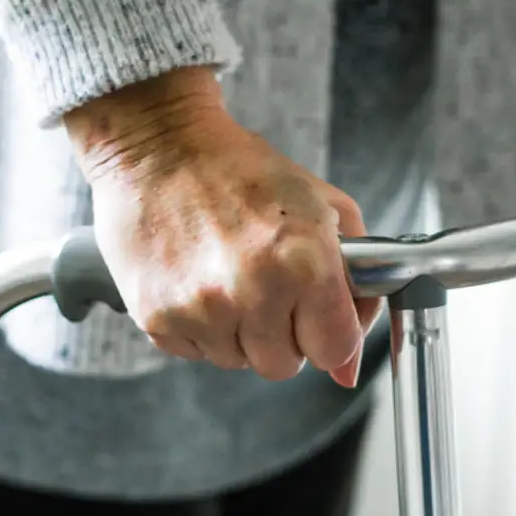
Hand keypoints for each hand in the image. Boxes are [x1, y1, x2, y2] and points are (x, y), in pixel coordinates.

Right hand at [63, 68, 379, 386]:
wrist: (157, 147)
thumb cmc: (240, 170)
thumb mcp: (324, 206)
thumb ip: (357, 283)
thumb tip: (348, 369)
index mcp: (304, 262)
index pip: (336, 350)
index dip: (332, 334)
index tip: (320, 317)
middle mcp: (252, 292)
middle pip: (285, 365)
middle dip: (285, 333)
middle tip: (269, 286)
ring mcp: (201, 310)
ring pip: (238, 362)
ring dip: (240, 331)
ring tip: (228, 276)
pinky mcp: (157, 318)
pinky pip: (194, 352)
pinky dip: (200, 326)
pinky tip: (197, 280)